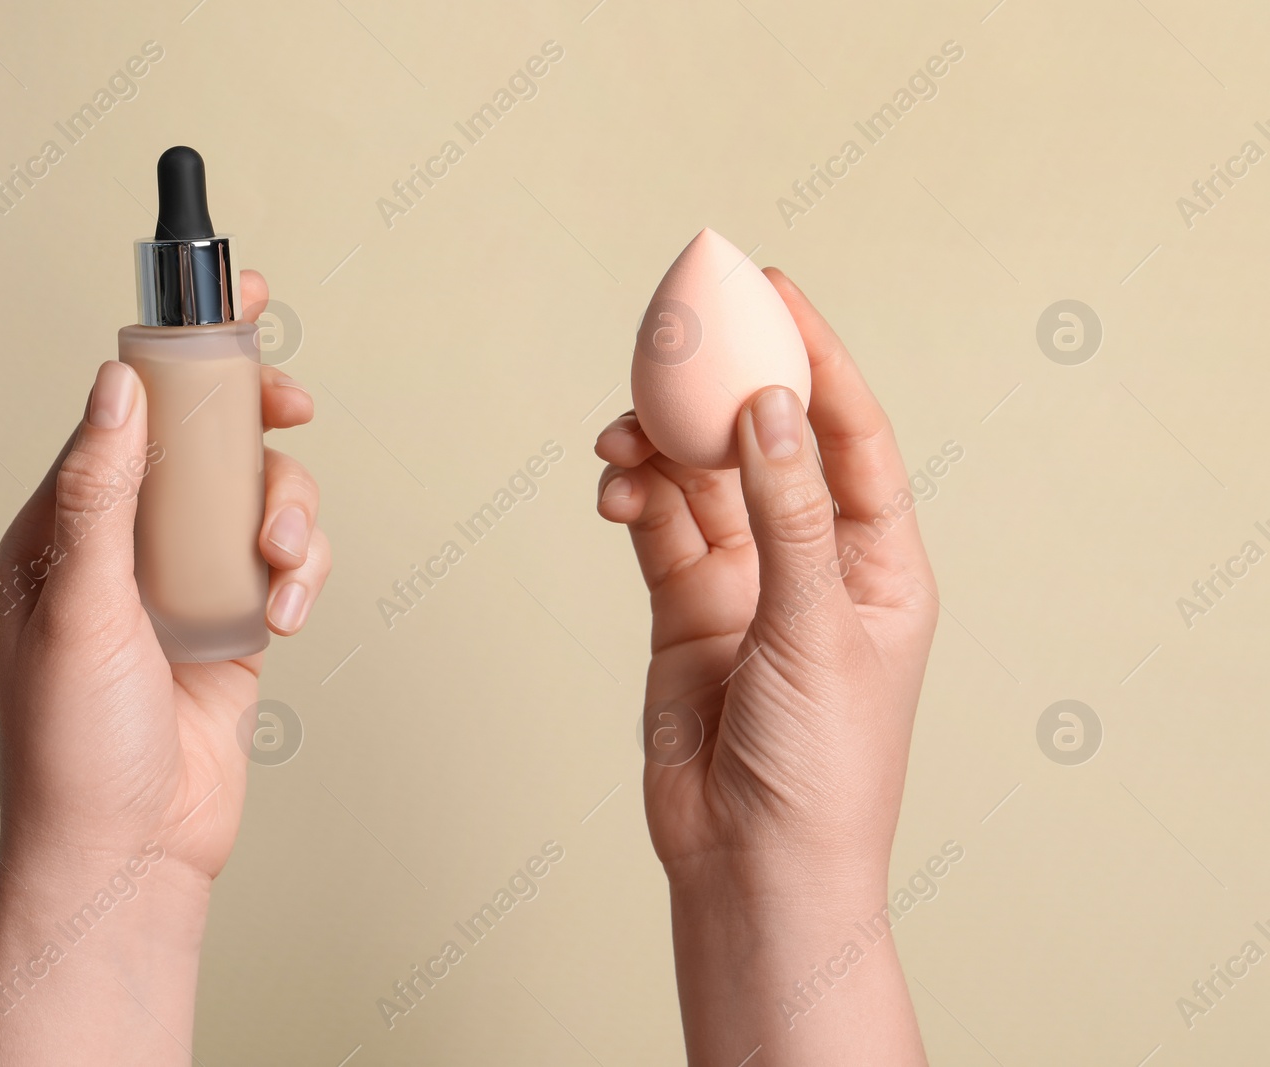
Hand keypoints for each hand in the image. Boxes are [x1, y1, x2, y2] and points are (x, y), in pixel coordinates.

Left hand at [0, 271, 330, 1064]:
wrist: (128, 852)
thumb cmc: (74, 745)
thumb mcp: (76, 607)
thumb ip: (100, 491)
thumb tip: (113, 380)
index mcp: (66, 526)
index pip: (127, 411)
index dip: (179, 351)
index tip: (232, 297)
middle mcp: (127, 542)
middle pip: (205, 441)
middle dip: (252, 422)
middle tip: (289, 409)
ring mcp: (185, 580)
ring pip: (257, 497)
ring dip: (286, 516)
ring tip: (278, 570)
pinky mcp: (236, 619)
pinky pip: (284, 560)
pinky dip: (300, 573)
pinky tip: (286, 612)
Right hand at [596, 268, 935, 1064]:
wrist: (755, 866)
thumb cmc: (821, 766)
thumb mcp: (815, 629)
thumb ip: (786, 515)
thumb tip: (769, 405)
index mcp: (879, 561)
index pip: (849, 435)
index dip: (815, 358)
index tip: (772, 293)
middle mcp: (812, 561)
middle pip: (767, 445)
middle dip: (724, 390)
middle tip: (677, 334)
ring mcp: (745, 585)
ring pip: (701, 483)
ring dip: (663, 449)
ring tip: (624, 438)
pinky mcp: (686, 610)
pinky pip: (658, 531)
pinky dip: (636, 501)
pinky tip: (617, 490)